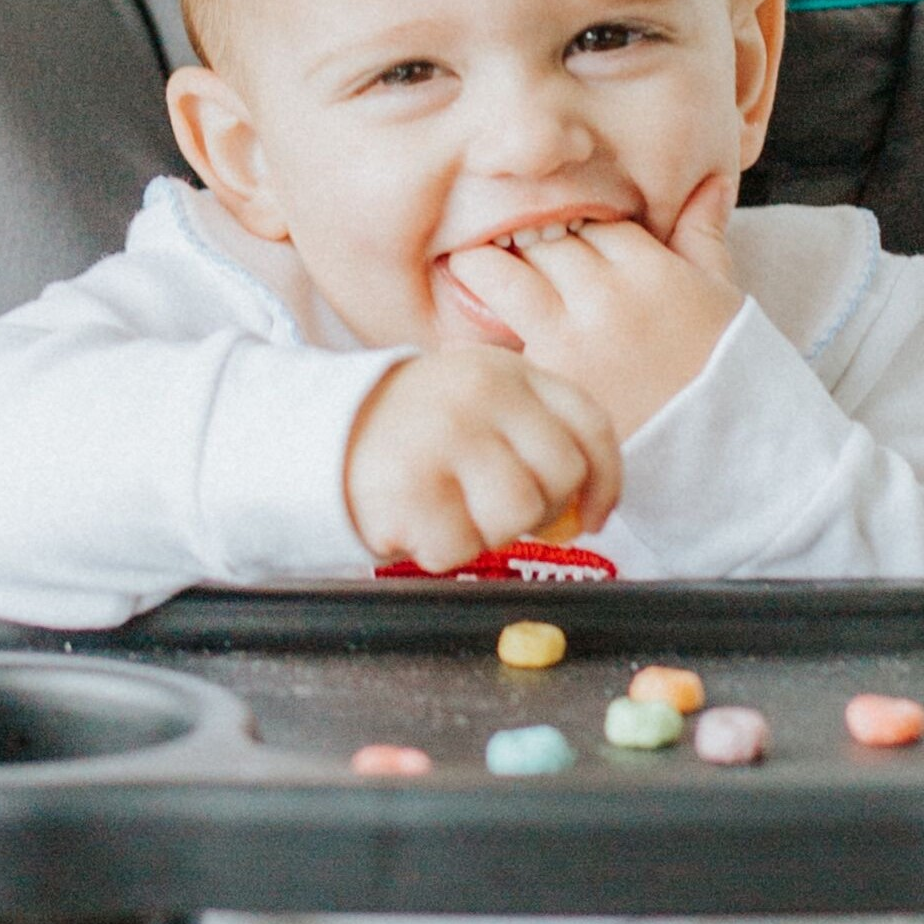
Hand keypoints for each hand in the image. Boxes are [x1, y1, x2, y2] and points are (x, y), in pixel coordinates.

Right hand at [343, 347, 623, 573]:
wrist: (317, 434)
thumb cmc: (415, 436)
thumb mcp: (478, 407)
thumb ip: (534, 438)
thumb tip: (586, 510)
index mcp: (508, 372)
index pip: (590, 425)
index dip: (605, 481)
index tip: (594, 515)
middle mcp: (480, 394)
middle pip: (560, 476)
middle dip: (542, 511)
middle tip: (498, 512)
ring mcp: (444, 436)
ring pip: (518, 515)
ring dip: (490, 534)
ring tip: (453, 513)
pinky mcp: (409, 485)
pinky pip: (461, 547)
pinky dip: (442, 551)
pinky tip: (418, 523)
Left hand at [442, 174, 745, 440]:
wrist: (722, 454)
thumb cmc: (724, 377)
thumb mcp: (724, 297)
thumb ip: (703, 238)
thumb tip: (707, 185)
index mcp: (652, 268)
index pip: (592, 219)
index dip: (572, 223)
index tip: (556, 232)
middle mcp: (607, 296)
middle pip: (543, 240)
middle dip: (526, 240)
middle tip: (499, 241)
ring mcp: (572, 339)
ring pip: (506, 275)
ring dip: (483, 268)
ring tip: (465, 267)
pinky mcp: (546, 382)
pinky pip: (494, 338)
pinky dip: (479, 327)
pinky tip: (469, 326)